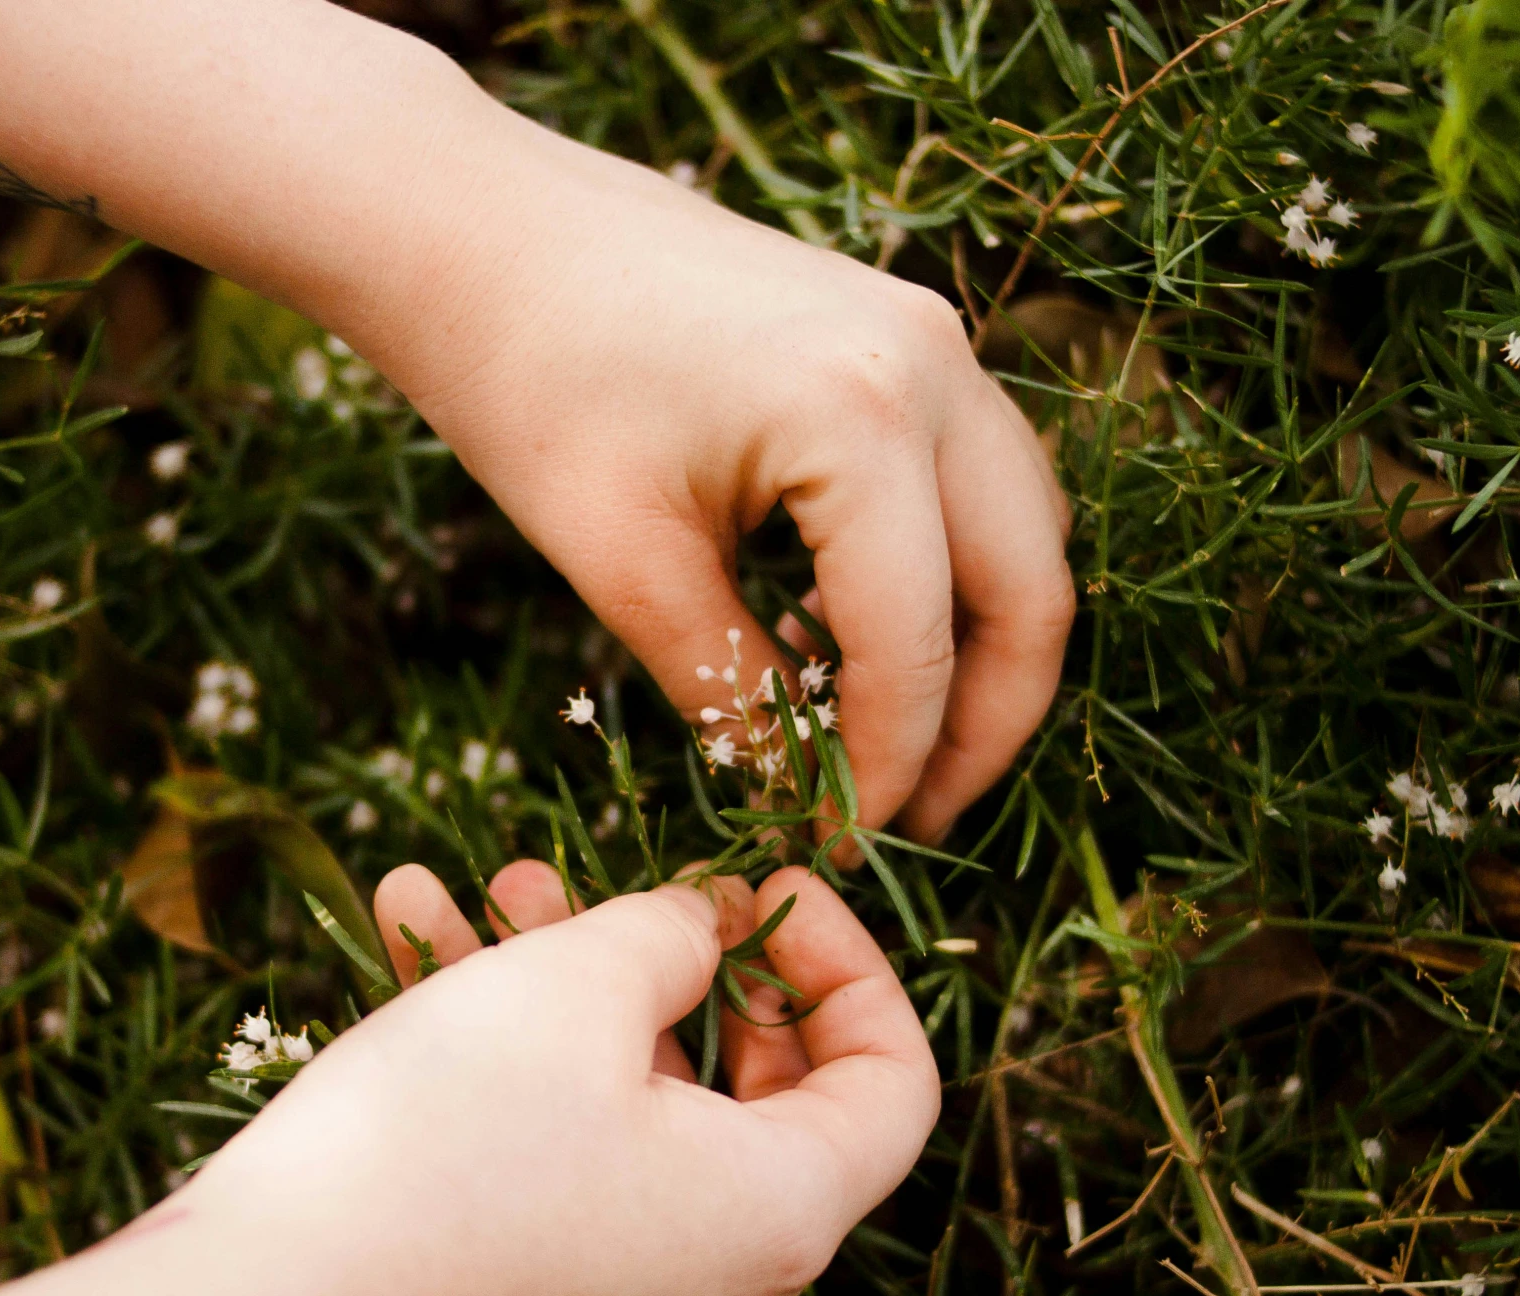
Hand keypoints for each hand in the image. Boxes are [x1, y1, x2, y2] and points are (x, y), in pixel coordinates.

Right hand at [185, 861, 939, 1295]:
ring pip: (642, 1101)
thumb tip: (703, 931)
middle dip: (685, 957)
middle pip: (765, 1087)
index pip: (894, 1083)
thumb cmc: (448, 1137)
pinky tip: (420, 929)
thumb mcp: (579, 983)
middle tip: (626, 883)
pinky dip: (518, 1047)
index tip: (764, 886)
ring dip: (575, 980)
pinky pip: (569, 1147)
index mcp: (783, 1213)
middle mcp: (728, 1274)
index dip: (848, 963)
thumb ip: (674, 932)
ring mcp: (631, 1293)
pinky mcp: (540, 1292)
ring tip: (490, 881)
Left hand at [341, 111, 1075, 847]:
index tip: (843, 841)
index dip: (892, 768)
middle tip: (914, 814)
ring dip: (978, 647)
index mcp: (864, 420)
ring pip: (1023, 533)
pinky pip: (976, 479)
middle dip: (985, 724)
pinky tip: (845, 633)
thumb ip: (730, 690)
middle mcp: (935, 367)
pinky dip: (944, 570)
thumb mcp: (623, 563)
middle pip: (1031, 590)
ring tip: (888, 739)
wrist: (488, 230)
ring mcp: (934, 338)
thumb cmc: (529, 382)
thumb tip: (798, 790)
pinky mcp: (908, 335)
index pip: (918, 645)